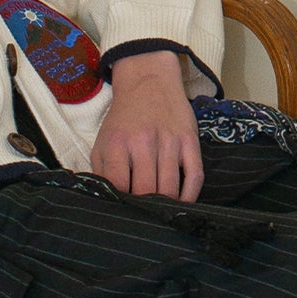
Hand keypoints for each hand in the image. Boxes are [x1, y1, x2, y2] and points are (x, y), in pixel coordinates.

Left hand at [90, 50, 202, 199]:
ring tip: (160, 212)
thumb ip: (101, 171)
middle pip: (146, 190)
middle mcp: (144, 142)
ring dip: (166, 205)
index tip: (123, 212)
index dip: (122, 204)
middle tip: (143, 215)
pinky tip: (182, 203)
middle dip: (144, 208)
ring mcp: (170, 141)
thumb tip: (105, 200)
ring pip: (170, 187)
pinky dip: (190, 196)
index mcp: (118, 143)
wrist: (149, 82)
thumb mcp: (103, 141)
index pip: (119, 185)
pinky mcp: (190, 141)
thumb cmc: (123, 119)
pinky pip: (195, 176)